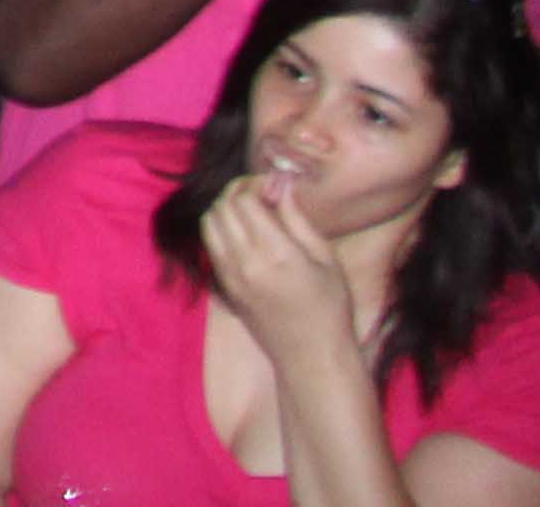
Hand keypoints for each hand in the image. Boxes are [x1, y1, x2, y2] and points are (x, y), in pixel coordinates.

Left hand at [197, 164, 360, 346]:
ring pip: (209, 224)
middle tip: (260, 194)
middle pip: (221, 207)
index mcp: (275, 252)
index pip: (243, 200)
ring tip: (250, 212)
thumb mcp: (326, 259)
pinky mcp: (224, 287)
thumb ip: (298, 219)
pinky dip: (219, 230)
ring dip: (224, 209)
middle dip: (237, 192)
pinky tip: (243, 234)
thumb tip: (281, 182)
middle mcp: (245, 261)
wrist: (311, 356)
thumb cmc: (330, 308)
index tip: (273, 187)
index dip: (255, 185)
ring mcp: (229, 275)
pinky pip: (210, 245)